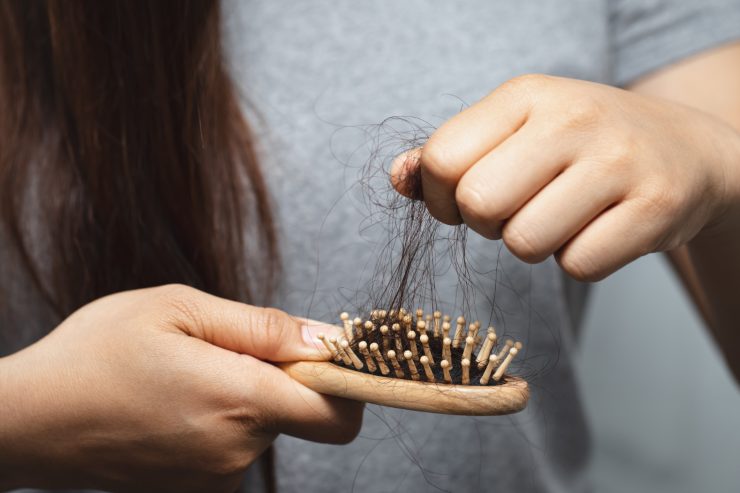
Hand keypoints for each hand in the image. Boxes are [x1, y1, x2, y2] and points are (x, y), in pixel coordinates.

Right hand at [0, 285, 361, 491]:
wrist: (28, 419)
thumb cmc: (97, 353)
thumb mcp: (180, 309)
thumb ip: (263, 327)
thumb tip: (326, 339)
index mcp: (239, 400)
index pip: (339, 412)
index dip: (346, 380)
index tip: (325, 354)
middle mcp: (236, 450)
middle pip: (300, 412)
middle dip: (279, 377)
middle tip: (222, 350)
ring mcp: (215, 477)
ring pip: (264, 426)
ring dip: (243, 396)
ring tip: (185, 375)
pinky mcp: (197, 489)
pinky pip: (235, 445)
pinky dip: (221, 420)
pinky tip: (175, 402)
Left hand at [392, 75, 739, 280]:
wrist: (685, 150)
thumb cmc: (580, 145)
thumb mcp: (514, 130)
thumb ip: (449, 154)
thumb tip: (398, 178)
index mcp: (525, 95)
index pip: (442, 159)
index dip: (441, 197)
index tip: (465, 201)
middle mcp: (572, 119)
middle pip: (478, 204)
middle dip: (487, 224)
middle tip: (517, 210)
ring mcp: (618, 161)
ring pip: (525, 244)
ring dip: (533, 245)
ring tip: (561, 216)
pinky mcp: (655, 206)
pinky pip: (578, 266)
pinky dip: (580, 259)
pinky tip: (598, 229)